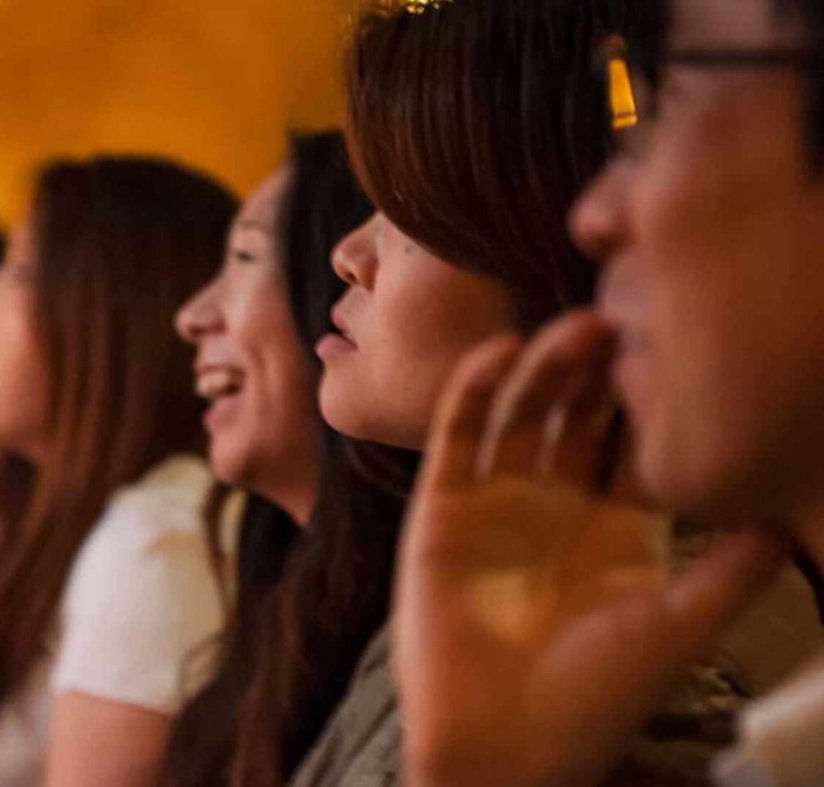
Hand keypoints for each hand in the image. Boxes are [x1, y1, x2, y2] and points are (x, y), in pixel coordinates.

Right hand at [394, 310, 788, 786]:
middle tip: (624, 317)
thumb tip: (790, 512)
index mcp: (615, 528)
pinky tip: (498, 353)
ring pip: (521, 415)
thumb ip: (734, 568)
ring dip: (544, 369)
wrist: (501, 743)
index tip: (678, 344)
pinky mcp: (440, 509)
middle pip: (578, 416)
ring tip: (577, 328)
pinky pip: (457, 439)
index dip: (653, 396)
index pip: (634, 442)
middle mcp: (555, 505)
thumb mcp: (679, 627)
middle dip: (600, 369)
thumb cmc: (596, 696)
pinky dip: (472, 393)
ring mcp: (495, 503)